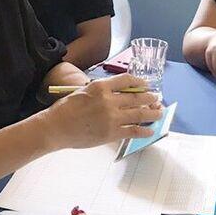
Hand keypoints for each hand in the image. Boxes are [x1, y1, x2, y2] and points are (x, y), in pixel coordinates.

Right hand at [44, 73, 163, 148]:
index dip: (139, 82)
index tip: (145, 85)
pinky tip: (150, 130)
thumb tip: (119, 94)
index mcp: (101, 87)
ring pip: (139, 114)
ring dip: (153, 113)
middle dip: (150, 97)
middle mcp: (109, 100)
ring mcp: (111, 117)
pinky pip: (133, 131)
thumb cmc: (66, 109)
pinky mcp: (111, 133)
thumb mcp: (83, 91)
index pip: (126, 80)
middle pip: (137, 97)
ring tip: (159, 112)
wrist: (56, 127)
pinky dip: (144, 131)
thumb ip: (101, 91)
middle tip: (156, 98)